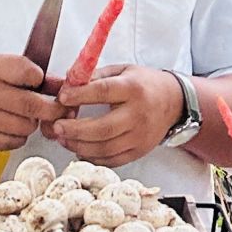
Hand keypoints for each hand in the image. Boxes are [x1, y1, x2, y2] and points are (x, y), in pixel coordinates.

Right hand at [0, 54, 68, 151]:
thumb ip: (29, 74)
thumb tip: (61, 86)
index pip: (30, 73)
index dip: (41, 80)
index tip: (39, 83)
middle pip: (33, 106)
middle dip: (51, 109)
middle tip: (55, 109)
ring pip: (27, 127)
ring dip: (31, 123)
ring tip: (19, 116)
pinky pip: (15, 142)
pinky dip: (18, 136)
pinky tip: (8, 127)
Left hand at [47, 65, 183, 167]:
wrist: (174, 101)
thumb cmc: (144, 84)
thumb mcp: (122, 71)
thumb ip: (96, 76)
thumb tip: (67, 82)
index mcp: (132, 89)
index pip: (104, 92)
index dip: (81, 96)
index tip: (62, 97)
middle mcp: (138, 114)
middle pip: (103, 128)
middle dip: (75, 130)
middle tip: (57, 127)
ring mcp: (140, 136)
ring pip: (106, 148)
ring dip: (80, 146)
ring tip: (63, 139)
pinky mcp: (140, 150)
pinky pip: (113, 160)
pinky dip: (93, 158)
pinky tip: (80, 150)